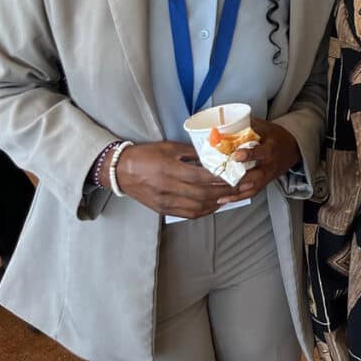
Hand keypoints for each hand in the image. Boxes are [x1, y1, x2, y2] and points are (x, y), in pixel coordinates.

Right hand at [108, 141, 237, 218]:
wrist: (120, 171)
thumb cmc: (145, 155)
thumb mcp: (169, 147)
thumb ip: (192, 152)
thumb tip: (213, 155)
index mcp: (170, 169)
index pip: (201, 176)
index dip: (221, 177)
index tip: (236, 174)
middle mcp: (168, 188)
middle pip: (203, 194)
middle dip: (224, 191)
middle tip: (240, 186)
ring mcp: (165, 201)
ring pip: (197, 207)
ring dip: (216, 203)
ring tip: (231, 196)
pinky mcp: (163, 209)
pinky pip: (188, 214)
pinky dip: (204, 211)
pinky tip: (214, 205)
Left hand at [218, 117, 300, 204]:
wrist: (291, 148)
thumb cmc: (275, 136)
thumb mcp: (265, 127)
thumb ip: (247, 125)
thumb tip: (225, 123)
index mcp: (270, 149)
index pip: (259, 153)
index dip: (247, 155)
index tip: (235, 155)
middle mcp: (269, 165)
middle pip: (254, 176)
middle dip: (237, 178)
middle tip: (220, 178)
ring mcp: (266, 177)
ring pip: (250, 188)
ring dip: (233, 191)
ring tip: (217, 193)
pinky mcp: (263, 184)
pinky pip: (250, 193)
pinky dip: (236, 198)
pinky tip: (223, 199)